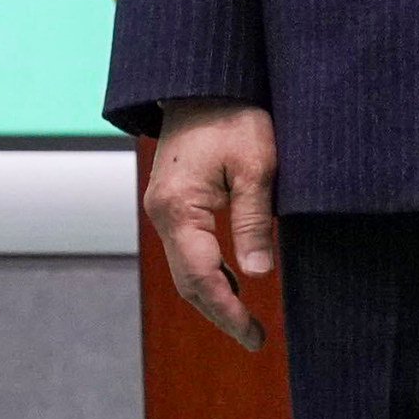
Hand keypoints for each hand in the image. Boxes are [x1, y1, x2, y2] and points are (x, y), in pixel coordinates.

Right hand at [143, 100, 280, 350]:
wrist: (204, 81)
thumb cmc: (234, 116)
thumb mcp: (256, 165)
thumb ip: (253, 221)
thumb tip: (257, 275)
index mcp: (178, 208)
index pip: (202, 277)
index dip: (229, 311)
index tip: (254, 335)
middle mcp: (161, 213)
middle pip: (187, 281)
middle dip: (220, 312)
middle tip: (254, 337)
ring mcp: (162, 208)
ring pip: (184, 268)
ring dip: (213, 294)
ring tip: (246, 319)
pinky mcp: (171, 201)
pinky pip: (185, 248)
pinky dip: (207, 271)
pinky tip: (232, 280)